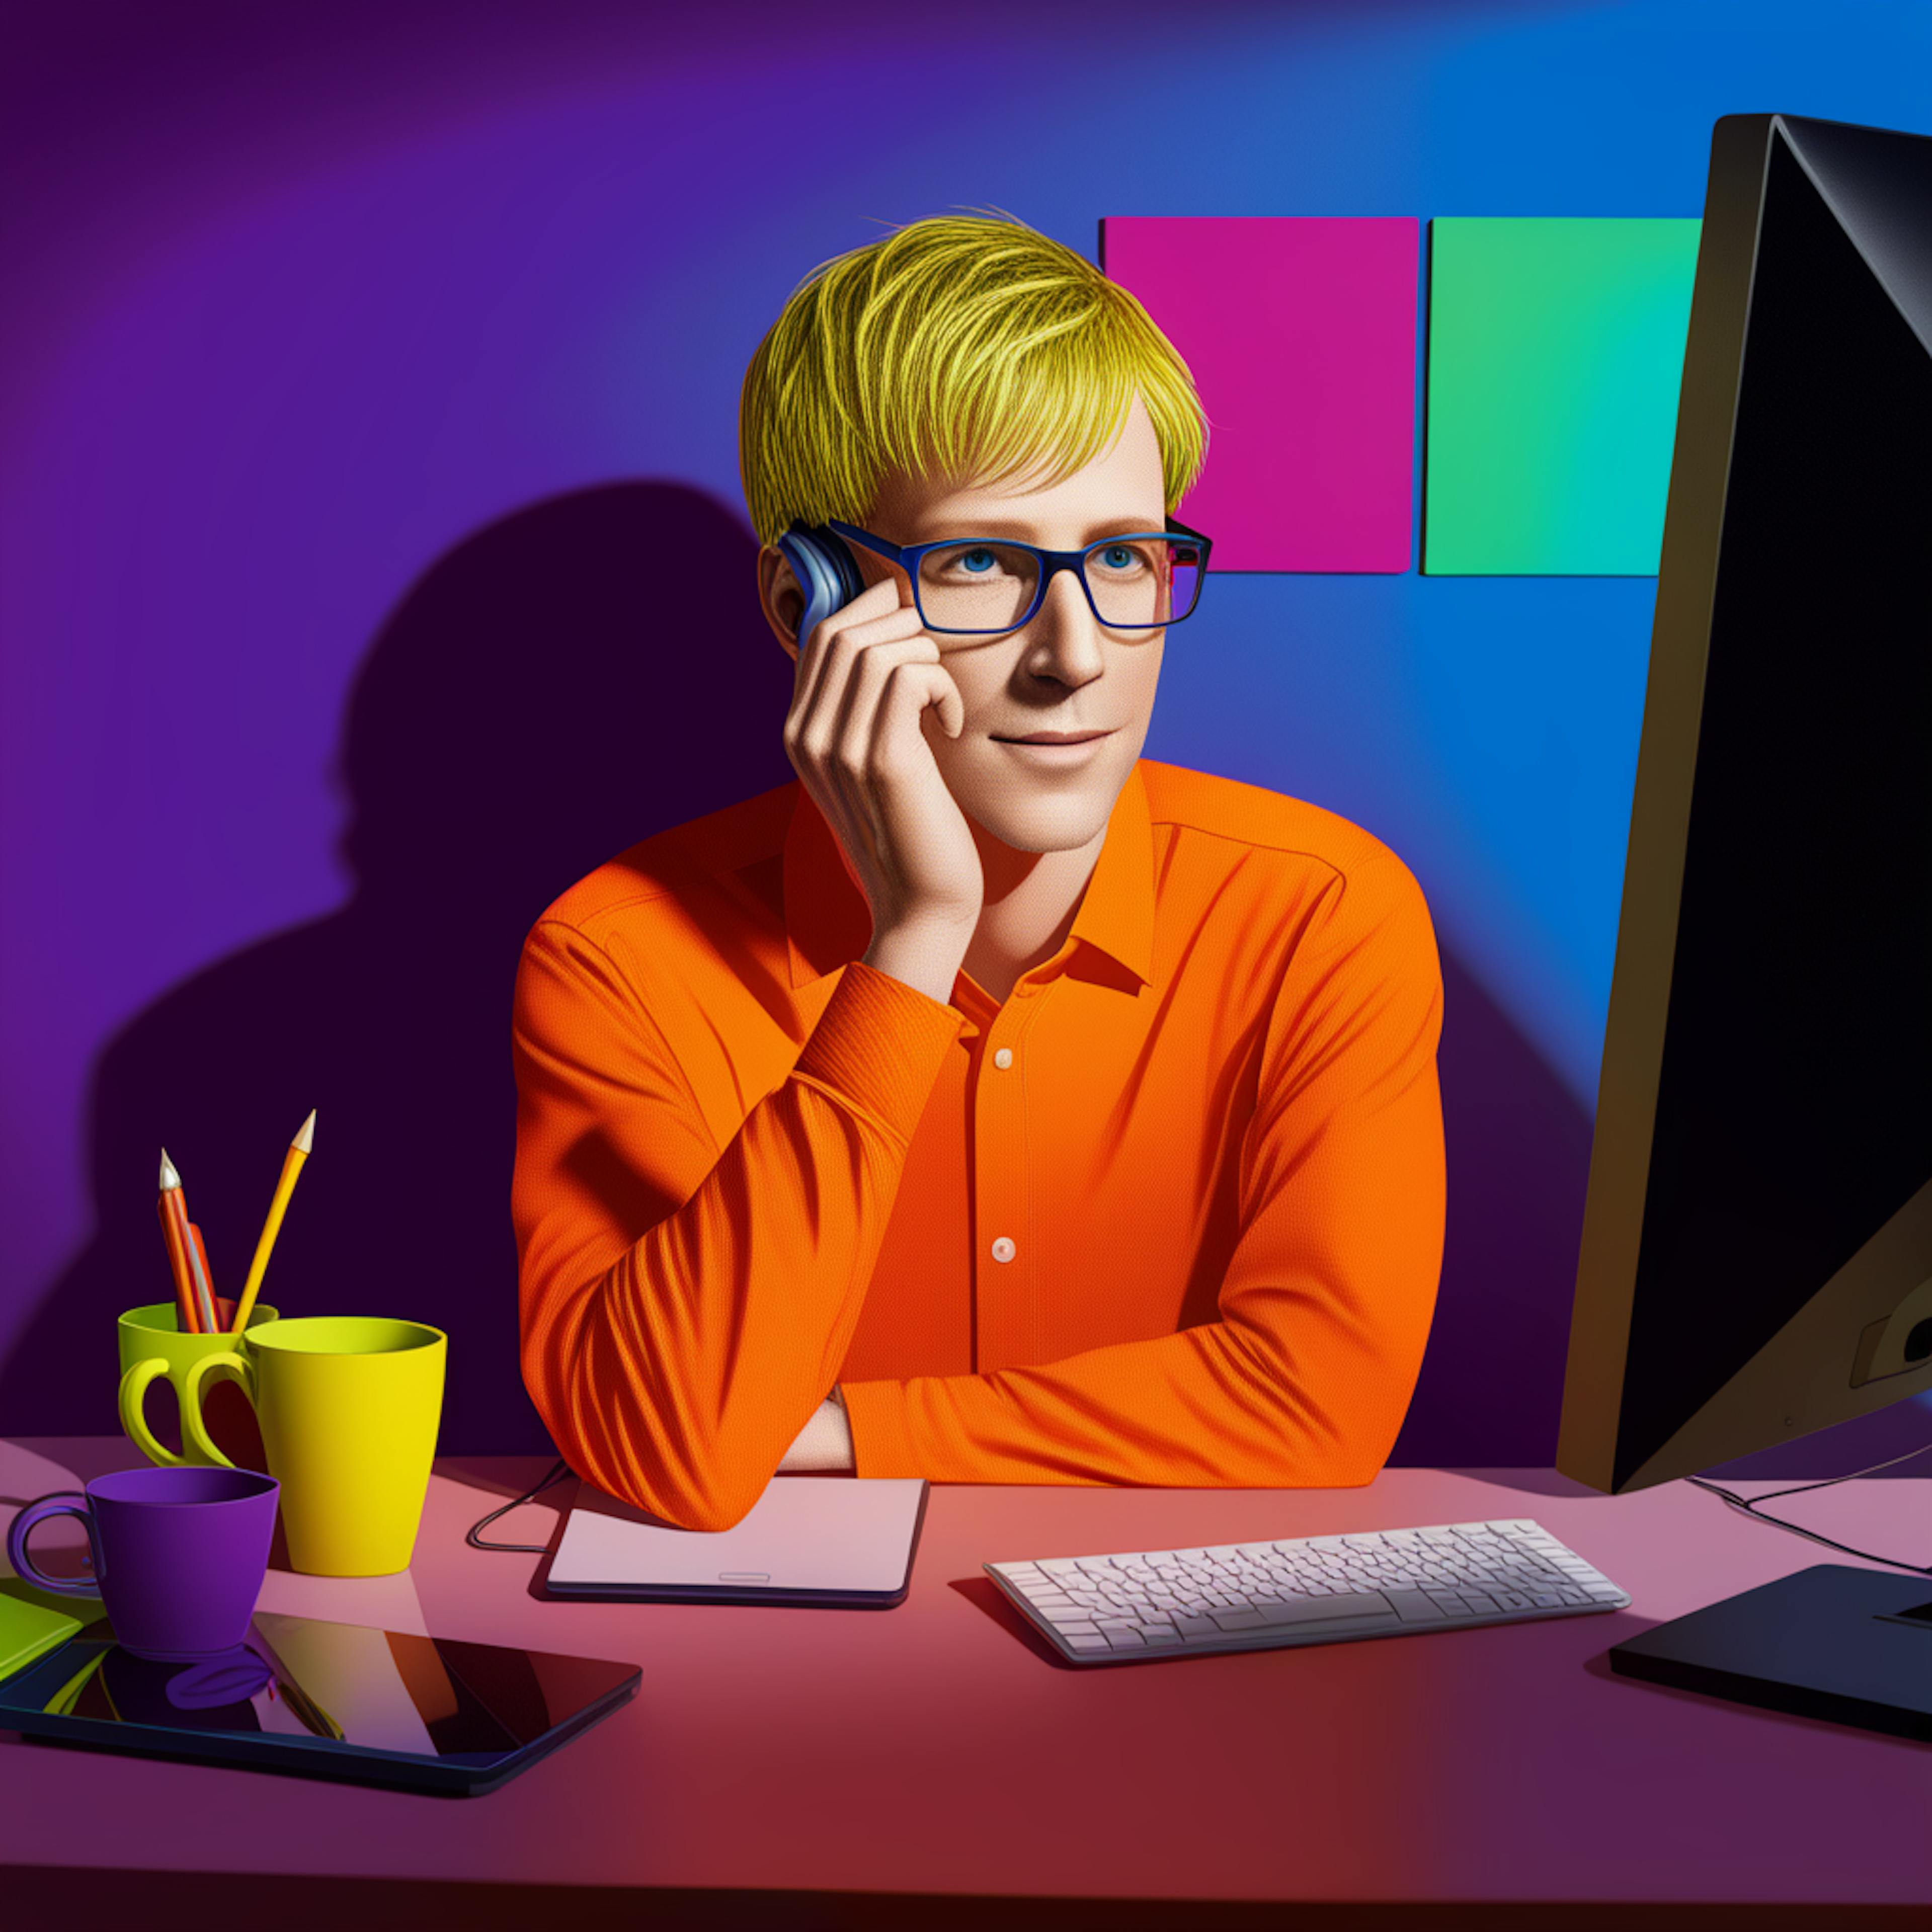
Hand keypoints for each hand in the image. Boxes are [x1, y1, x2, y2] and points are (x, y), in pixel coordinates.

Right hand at [783, 576, 983, 982]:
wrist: (920, 907)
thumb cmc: (913, 829)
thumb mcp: (876, 761)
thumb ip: (866, 707)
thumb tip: (894, 635)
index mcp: (801, 733)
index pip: (821, 634)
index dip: (871, 611)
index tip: (914, 630)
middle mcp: (807, 736)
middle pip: (844, 630)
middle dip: (902, 628)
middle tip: (936, 666)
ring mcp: (839, 748)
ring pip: (878, 647)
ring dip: (927, 658)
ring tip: (942, 702)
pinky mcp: (881, 760)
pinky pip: (909, 676)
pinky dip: (942, 685)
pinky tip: (952, 724)